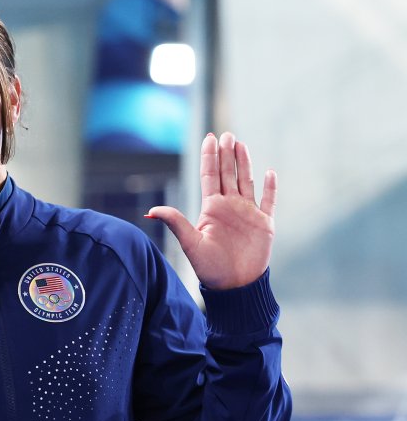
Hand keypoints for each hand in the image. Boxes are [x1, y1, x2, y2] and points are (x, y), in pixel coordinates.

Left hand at [146, 132, 275, 289]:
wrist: (235, 286)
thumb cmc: (210, 268)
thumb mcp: (191, 244)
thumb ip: (175, 223)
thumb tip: (151, 211)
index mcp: (211, 208)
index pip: (210, 176)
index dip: (210, 157)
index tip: (209, 138)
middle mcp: (229, 207)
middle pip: (227, 174)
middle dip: (226, 153)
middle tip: (226, 134)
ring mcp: (247, 213)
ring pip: (246, 181)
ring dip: (244, 163)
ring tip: (240, 144)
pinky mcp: (264, 224)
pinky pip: (269, 201)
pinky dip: (270, 188)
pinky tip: (269, 172)